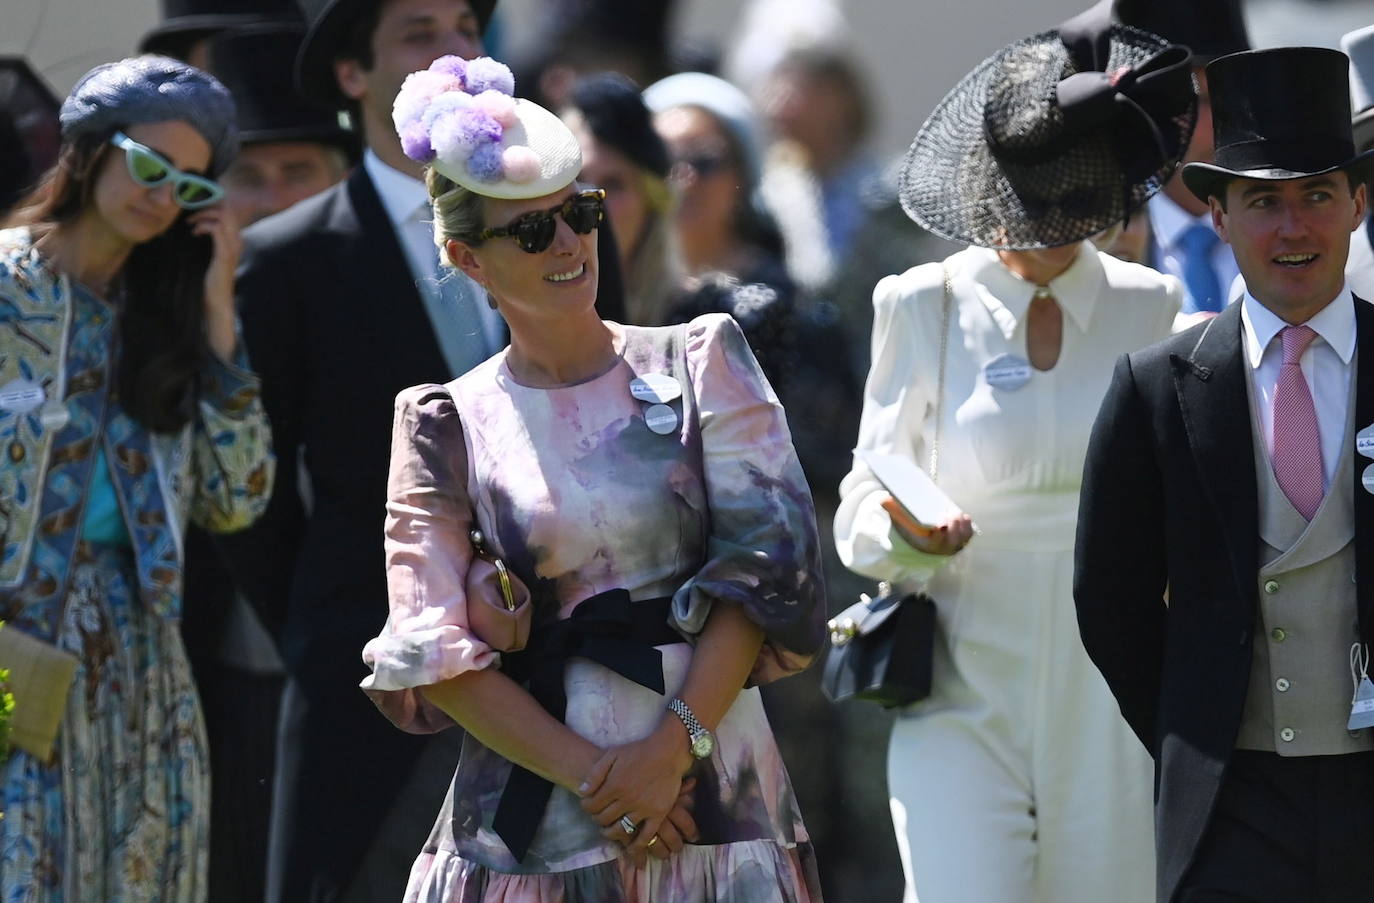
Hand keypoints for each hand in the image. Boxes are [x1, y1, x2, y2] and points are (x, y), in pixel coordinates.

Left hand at [189, 206, 241, 360]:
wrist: (216, 300)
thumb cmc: (209, 279)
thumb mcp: (209, 255)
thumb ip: (208, 240)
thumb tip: (193, 226)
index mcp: (234, 239)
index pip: (228, 210)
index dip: (211, 205)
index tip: (194, 211)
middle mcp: (237, 240)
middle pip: (227, 209)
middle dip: (206, 206)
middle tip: (190, 214)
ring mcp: (232, 247)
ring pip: (222, 216)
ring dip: (203, 215)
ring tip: (191, 223)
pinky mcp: (224, 254)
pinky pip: (216, 229)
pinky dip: (203, 226)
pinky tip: (194, 232)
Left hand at [579, 727, 692, 855]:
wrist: (667, 752)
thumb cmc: (639, 751)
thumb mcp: (612, 754)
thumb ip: (595, 773)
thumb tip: (582, 792)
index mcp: (614, 785)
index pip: (592, 806)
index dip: (586, 807)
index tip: (588, 805)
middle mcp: (627, 800)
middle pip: (604, 819)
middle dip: (597, 819)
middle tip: (599, 816)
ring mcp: (643, 809)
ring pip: (621, 830)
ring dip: (611, 833)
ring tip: (609, 831)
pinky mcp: (658, 814)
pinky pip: (646, 836)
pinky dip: (637, 845)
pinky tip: (630, 848)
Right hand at [881, 495, 972, 555]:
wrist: (918, 548)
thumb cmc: (909, 532)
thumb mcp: (900, 523)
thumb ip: (893, 511)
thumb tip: (884, 498)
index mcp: (928, 544)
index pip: (938, 538)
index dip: (942, 530)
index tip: (941, 520)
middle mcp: (943, 548)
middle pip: (953, 536)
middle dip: (953, 523)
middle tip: (949, 511)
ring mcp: (953, 547)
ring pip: (963, 535)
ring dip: (961, 523)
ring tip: (956, 512)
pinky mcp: (961, 543)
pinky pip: (968, 534)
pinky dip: (967, 525)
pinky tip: (963, 516)